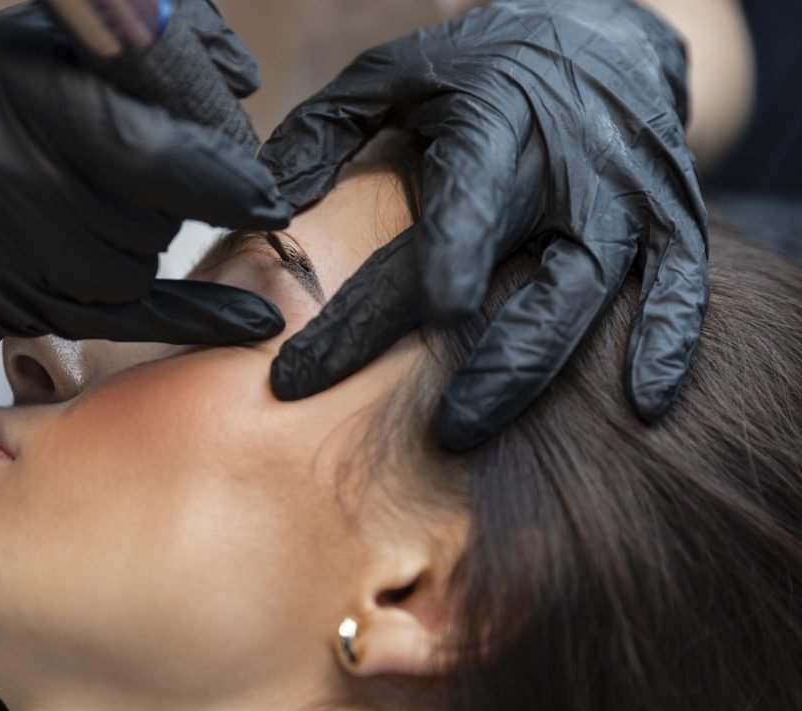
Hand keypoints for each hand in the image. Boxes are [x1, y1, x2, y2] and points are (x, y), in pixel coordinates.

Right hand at [0, 2, 287, 345]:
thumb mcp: (55, 39)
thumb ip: (158, 46)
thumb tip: (246, 81)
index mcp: (28, 100)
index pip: (153, 156)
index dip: (222, 184)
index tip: (270, 199)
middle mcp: (6, 181)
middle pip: (146, 226)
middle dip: (167, 209)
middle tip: (141, 186)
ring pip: (130, 276)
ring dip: (141, 249)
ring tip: (98, 214)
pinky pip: (110, 324)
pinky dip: (186, 319)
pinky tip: (250, 320)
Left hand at [261, 0, 707, 449]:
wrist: (602, 33)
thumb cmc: (483, 67)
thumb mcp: (395, 75)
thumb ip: (327, 131)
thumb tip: (268, 205)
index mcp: (495, 128)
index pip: (456, 212)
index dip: (425, 276)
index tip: (381, 338)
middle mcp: (567, 166)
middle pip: (525, 274)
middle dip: (479, 359)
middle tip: (432, 429)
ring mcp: (626, 194)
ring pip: (590, 292)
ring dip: (537, 367)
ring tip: (470, 428)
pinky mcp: (673, 213)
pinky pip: (683, 284)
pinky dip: (670, 342)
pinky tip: (646, 404)